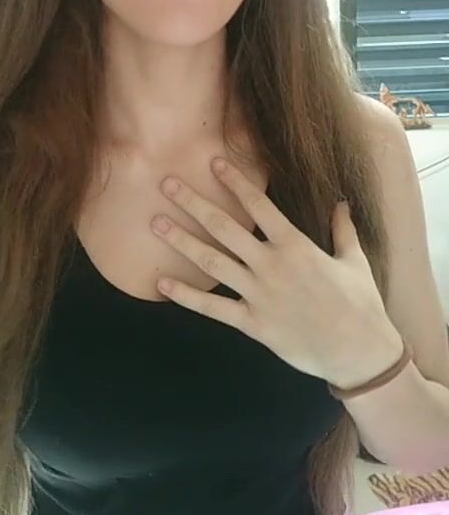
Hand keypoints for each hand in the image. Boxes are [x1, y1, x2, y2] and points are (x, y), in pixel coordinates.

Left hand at [150, 157, 398, 386]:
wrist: (357, 351)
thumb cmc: (360, 303)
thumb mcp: (354, 260)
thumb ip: (342, 229)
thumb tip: (340, 202)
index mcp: (295, 246)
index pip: (258, 205)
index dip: (235, 182)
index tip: (213, 162)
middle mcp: (272, 265)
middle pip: (224, 227)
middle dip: (194, 203)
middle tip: (166, 184)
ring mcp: (259, 295)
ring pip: (212, 262)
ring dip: (182, 242)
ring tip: (155, 223)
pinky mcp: (253, 324)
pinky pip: (213, 308)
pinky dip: (186, 296)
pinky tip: (162, 283)